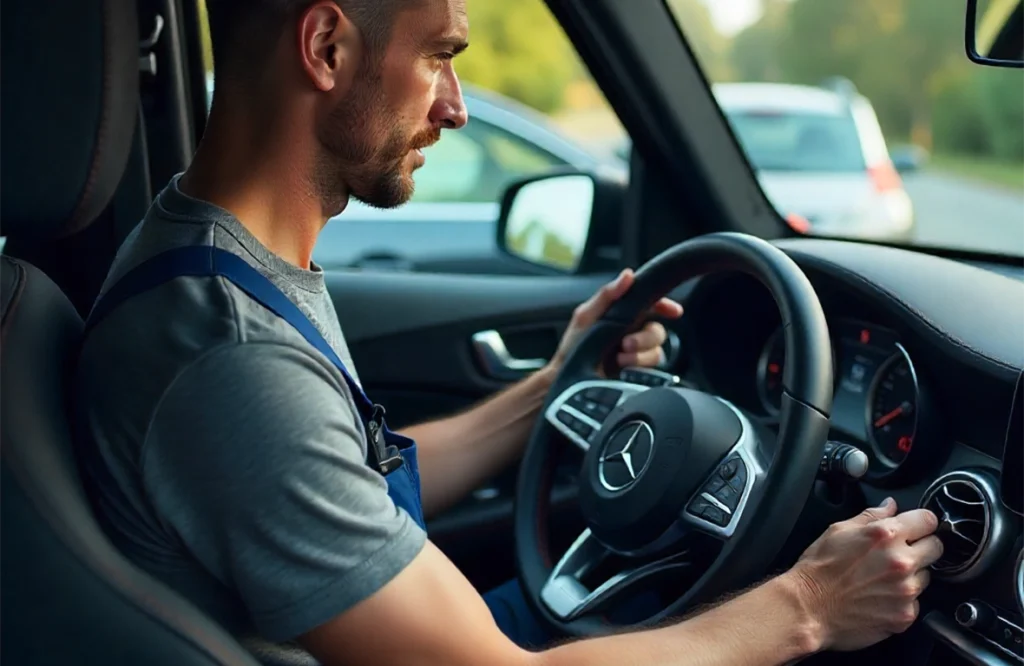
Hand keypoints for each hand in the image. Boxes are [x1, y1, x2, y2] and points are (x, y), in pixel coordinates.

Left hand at [548, 268, 683, 373]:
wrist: (567, 377)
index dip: (666, 306)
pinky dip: (639, 366)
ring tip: (620, 358)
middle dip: (646, 338)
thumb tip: (628, 274)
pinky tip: (623, 367)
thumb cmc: (573, 345)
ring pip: (657, 350)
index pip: (652, 305)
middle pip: (658, 330)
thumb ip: (607, 295)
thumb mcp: (586, 315)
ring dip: (640, 354)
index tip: (675, 311)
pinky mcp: (636, 371)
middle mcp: (633, 332)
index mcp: (623, 314)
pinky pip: (652, 368)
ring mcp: (636, 353)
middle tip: (626, 343)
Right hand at [786, 497, 942, 651]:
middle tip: (900, 553)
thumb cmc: (818, 569)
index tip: (916, 528)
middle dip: (922, 547)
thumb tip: (891, 506)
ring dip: (911, 575)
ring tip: (883, 578)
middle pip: (937, 547)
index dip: (920, 523)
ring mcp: (906, 590)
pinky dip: (902, 600)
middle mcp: (901, 561)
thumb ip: (871, 515)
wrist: (808, 608)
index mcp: (886, 535)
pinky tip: (880, 598)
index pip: (928, 520)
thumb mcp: (838, 530)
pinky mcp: (905, 615)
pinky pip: (915, 603)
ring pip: (926, 576)